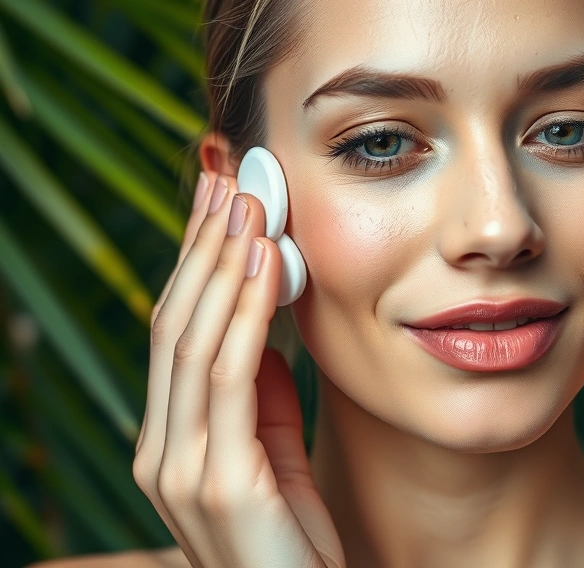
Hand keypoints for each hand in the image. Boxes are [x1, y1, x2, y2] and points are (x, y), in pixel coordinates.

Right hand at [132, 173, 344, 567]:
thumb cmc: (296, 541)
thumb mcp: (275, 457)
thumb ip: (263, 401)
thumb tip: (268, 332)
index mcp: (168, 443)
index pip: (174, 333)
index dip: (193, 263)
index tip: (220, 203)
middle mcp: (159, 452)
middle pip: (174, 324)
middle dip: (201, 247)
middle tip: (229, 179)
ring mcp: (181, 470)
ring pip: (192, 341)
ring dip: (220, 264)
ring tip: (246, 202)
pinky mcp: (218, 483)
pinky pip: (231, 377)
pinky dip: (247, 312)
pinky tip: (263, 263)